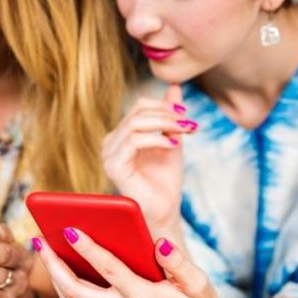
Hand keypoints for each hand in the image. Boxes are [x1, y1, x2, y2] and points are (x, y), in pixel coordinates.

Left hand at [33, 228, 231, 297]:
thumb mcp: (197, 282)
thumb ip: (177, 262)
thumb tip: (159, 242)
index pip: (108, 270)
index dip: (88, 249)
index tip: (69, 229)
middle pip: (75, 290)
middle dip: (53, 265)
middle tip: (40, 240)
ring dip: (53, 276)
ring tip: (43, 251)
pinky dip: (64, 287)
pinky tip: (60, 267)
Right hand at [102, 84, 194, 226]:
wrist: (165, 211)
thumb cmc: (165, 180)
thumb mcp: (171, 139)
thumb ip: (170, 115)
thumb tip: (175, 86)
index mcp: (121, 136)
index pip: (139, 106)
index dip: (165, 106)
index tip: (187, 115)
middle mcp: (111, 142)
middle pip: (138, 111)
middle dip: (167, 114)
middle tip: (189, 123)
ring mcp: (109, 154)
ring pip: (136, 123)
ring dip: (165, 124)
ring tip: (184, 132)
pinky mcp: (114, 166)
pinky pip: (134, 141)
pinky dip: (156, 138)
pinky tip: (172, 145)